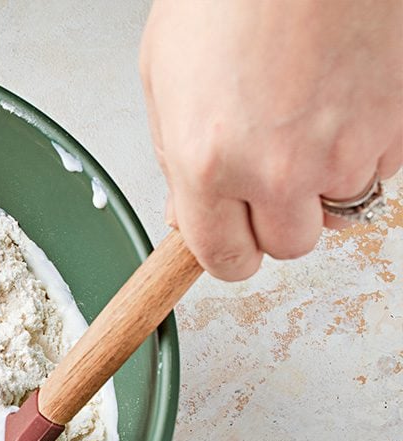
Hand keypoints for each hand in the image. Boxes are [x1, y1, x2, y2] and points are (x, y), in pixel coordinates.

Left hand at [140, 0, 402, 279]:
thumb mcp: (163, 76)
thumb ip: (174, 158)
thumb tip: (185, 213)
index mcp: (208, 165)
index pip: (225, 260)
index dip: (229, 251)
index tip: (233, 239)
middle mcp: (278, 169)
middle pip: (287, 246)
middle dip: (276, 218)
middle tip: (268, 173)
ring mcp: (345, 149)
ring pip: (338, 208)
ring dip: (323, 180)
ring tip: (304, 120)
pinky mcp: (396, 126)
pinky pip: (381, 167)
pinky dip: (364, 146)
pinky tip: (339, 99)